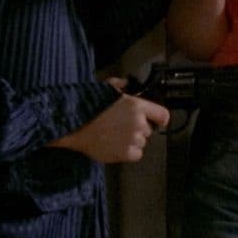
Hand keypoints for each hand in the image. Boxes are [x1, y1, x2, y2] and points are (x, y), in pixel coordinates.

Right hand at [49, 88, 169, 163]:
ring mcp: (132, 139)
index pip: (163, 115)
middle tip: (123, 127)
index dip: (160, 119)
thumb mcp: (105, 88)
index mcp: (136, 106)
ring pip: (142, 142)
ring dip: (133, 140)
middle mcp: (138, 123)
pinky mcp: (125, 154)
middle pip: (149, 130)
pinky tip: (116, 145)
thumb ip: (120, 84)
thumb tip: (127, 82)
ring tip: (116, 136)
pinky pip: (136, 154)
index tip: (158, 122)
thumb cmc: (89, 106)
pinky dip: (129, 152)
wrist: (75, 126)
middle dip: (139, 128)